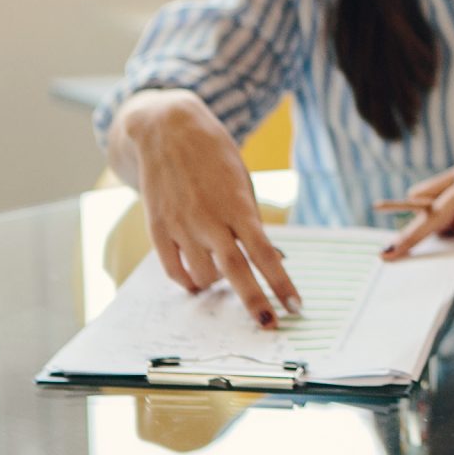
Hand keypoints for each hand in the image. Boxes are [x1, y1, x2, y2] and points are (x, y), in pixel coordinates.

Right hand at [118, 90, 297, 327]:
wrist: (167, 130)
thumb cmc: (215, 156)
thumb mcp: (242, 183)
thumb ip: (251, 222)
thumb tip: (271, 259)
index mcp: (238, 207)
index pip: (266, 255)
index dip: (281, 284)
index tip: (296, 306)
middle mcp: (209, 220)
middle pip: (236, 273)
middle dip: (255, 303)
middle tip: (270, 324)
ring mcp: (180, 226)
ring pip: (203, 277)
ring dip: (218, 285)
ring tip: (225, 278)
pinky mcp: (157, 229)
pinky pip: (174, 270)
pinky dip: (189, 281)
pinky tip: (198, 280)